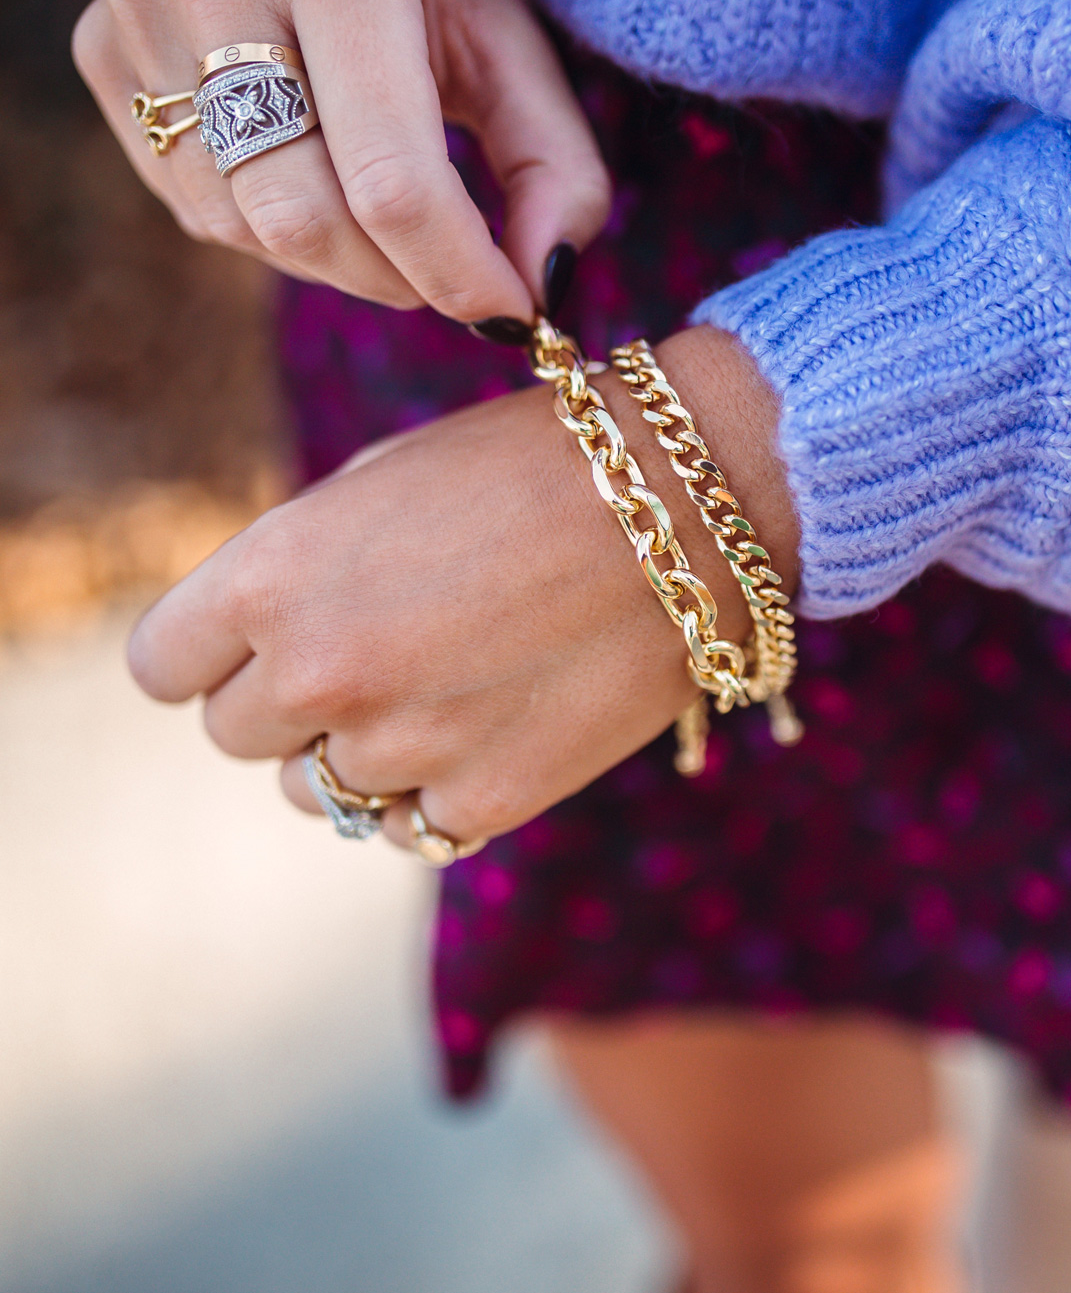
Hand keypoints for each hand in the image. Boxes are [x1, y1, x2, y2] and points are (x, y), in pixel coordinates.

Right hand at [73, 0, 610, 321]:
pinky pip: (195, 207)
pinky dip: (271, 231)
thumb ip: (555, 168)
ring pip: (245, 228)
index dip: (457, 274)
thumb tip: (541, 294)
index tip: (508, 314)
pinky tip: (311, 177)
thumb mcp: (511, 40)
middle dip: (395, 278)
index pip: (392, 180)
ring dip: (336, 262)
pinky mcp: (102, 51)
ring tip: (382, 219)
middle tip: (445, 274)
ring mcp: (141, 10)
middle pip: (306, 218)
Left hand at [127, 328, 799, 846]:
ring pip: (318, 793)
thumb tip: (261, 640)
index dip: (206, 653)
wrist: (688, 506)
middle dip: (286, 699)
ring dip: (358, 750)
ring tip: (439, 686)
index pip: (162, 668)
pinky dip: (432, 790)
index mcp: (272, 576)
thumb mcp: (378, 484)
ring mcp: (400, 748)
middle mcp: (318, 672)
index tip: (253, 644)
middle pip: (234, 736)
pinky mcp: (483, 802)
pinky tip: (484, 727)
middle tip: (368, 653)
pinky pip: (409, 826)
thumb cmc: (533, 466)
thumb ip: (297, 568)